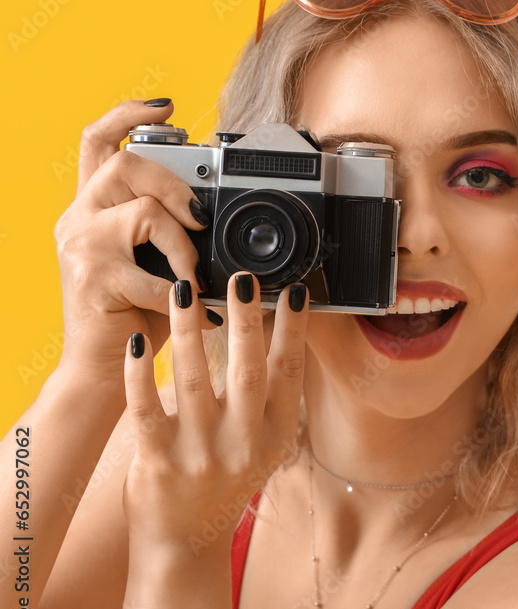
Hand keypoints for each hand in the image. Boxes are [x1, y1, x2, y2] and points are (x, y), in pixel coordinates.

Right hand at [54, 100, 217, 384]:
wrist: (103, 372)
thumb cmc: (136, 317)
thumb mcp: (156, 264)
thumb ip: (172, 234)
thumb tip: (219, 216)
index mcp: (92, 210)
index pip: (97, 142)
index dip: (129, 116)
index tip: (167, 107)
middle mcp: (78, 220)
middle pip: (122, 165)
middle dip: (172, 183)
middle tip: (199, 215)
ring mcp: (81, 249)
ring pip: (142, 213)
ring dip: (183, 244)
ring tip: (194, 274)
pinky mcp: (94, 281)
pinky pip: (154, 276)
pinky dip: (186, 295)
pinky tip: (200, 311)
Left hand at [121, 274, 308, 550]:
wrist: (185, 542)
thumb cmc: (224, 485)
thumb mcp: (261, 449)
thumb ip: (269, 403)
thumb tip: (278, 340)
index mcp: (274, 438)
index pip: (289, 374)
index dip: (294, 331)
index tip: (296, 292)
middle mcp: (243, 445)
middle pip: (249, 371)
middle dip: (247, 321)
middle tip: (243, 279)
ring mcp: (200, 455)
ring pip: (195, 379)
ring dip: (189, 330)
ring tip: (185, 290)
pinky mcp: (159, 462)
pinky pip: (147, 408)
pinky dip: (141, 373)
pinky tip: (137, 342)